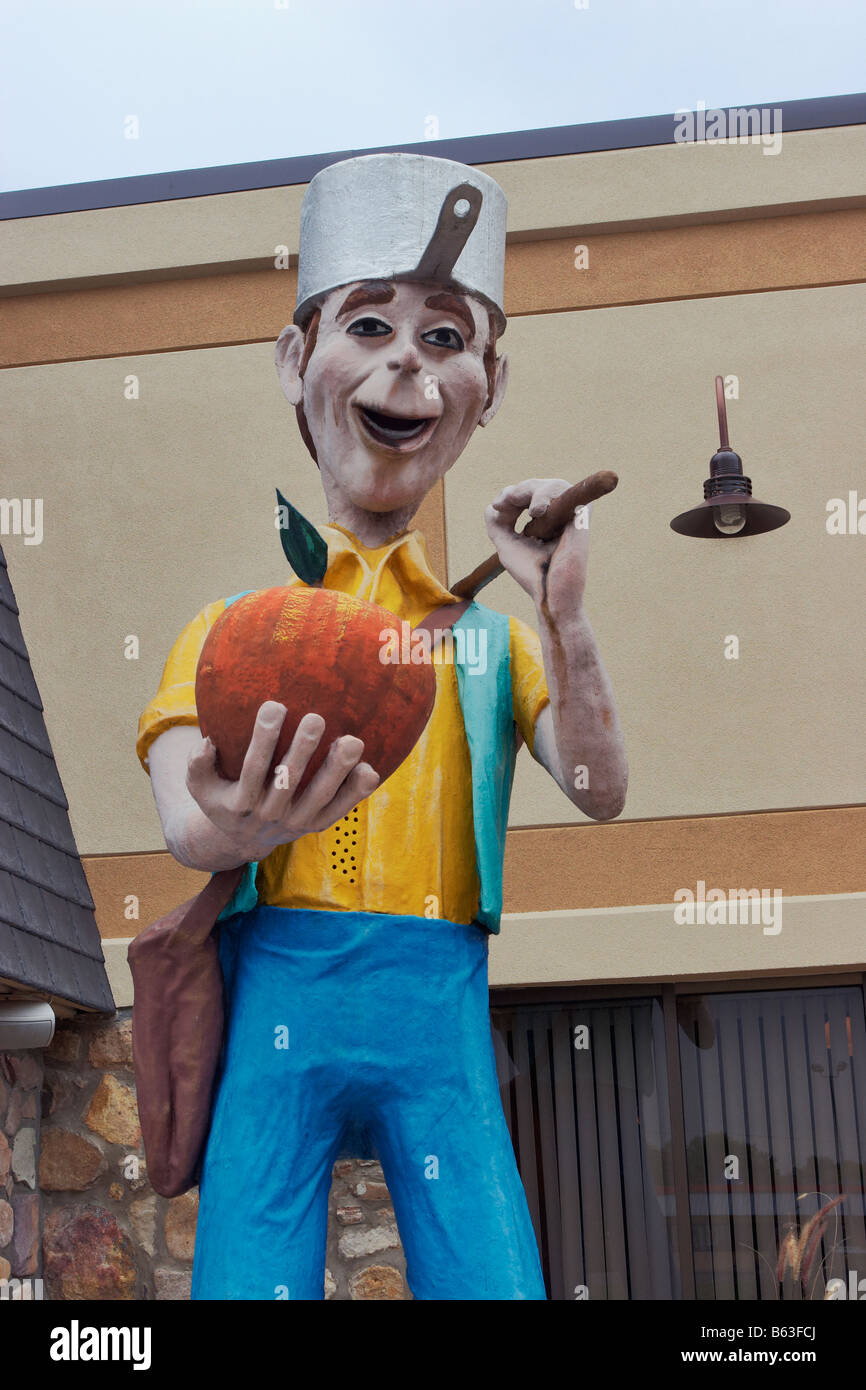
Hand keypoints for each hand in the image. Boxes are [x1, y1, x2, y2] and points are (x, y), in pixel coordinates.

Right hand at [185, 701, 379, 861]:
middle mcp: (270, 814)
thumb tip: (207, 742)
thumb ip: (197, 765)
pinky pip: (339, 810)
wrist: (243, 840)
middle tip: (315, 718)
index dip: (264, 737)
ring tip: (352, 741)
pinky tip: (369, 769)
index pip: (253, 766)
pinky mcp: (317, 826)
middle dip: (303, 749)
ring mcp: (296, 822)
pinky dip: (355, 792)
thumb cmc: (223, 799)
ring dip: (336, 769)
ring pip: (319, 796)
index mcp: (241, 802)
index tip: (274, 705)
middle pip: (289, 780)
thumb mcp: (200, 786)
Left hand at [484, 477, 590, 613]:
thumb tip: (491, 506)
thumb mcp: (508, 545)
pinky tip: (535, 510)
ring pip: (552, 485)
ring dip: (529, 490)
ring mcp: (572, 515)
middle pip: (539, 487)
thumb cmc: (531, 573)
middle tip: (503, 502)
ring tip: (518, 505)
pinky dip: (546, 495)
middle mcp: (561, 516)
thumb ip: (498, 525)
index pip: (529, 496)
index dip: (511, 495)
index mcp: (547, 522)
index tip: (497, 506)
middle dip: (518, 491)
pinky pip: (565, 491)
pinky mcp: (581, 516)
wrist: (549, 592)